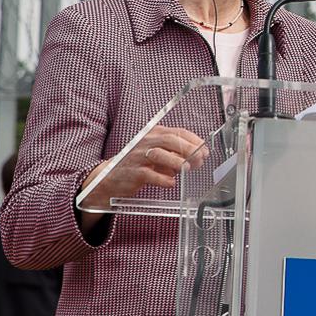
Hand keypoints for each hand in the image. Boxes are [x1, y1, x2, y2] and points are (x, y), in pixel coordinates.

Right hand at [78, 126, 206, 223]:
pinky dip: (162, 179)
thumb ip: (177, 155)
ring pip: (159, 154)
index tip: (205, 150)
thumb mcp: (159, 155)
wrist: (111, 176)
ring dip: (176, 161)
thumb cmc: (140, 164)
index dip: (194, 141)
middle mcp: (145, 142)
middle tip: (200, 159)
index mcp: (154, 134)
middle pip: (169, 140)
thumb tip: (198, 159)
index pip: (177, 132)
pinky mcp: (133, 172)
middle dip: (188, 149)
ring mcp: (138, 156)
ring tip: (187, 169)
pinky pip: (149, 174)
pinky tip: (171, 183)